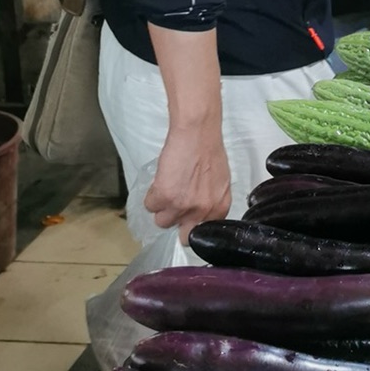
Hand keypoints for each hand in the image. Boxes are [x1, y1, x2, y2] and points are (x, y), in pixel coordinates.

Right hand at [145, 124, 231, 241]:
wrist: (197, 133)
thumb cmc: (209, 151)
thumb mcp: (220, 182)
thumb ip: (211, 202)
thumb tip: (199, 213)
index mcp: (219, 208)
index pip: (204, 234)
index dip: (193, 226)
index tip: (188, 219)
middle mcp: (202, 211)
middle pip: (183, 237)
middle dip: (178, 225)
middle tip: (175, 207)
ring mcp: (182, 206)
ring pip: (162, 221)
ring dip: (162, 208)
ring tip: (168, 188)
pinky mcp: (164, 197)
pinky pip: (149, 206)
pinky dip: (151, 195)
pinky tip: (161, 180)